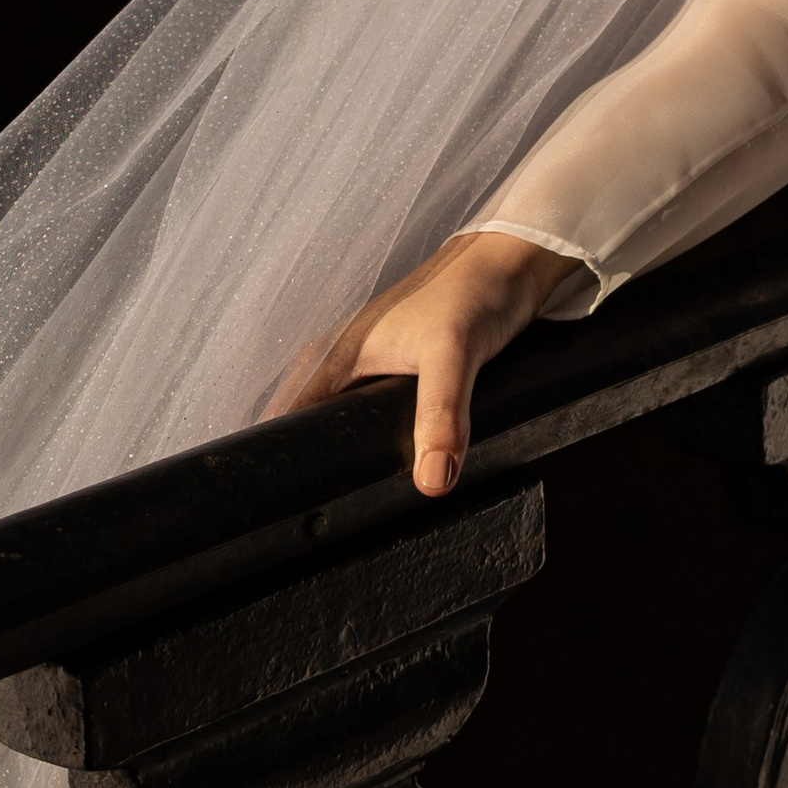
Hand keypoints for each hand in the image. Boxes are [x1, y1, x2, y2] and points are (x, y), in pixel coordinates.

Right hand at [260, 230, 587, 496]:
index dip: (277, 468)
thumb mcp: (452, 354)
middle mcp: (340, 362)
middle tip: (317, 526)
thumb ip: (440, 415)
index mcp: (332, 355)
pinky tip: (390, 473)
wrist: (510, 261)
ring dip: (343, 461)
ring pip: (337, 427)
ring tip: (350, 511)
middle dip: (307, 475)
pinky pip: (368, 421)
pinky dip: (372, 446)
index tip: (279, 516)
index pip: (282, 423)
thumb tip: (432, 482)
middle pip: (304, 431)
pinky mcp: (396, 375)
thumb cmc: (472, 292)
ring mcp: (367, 369)